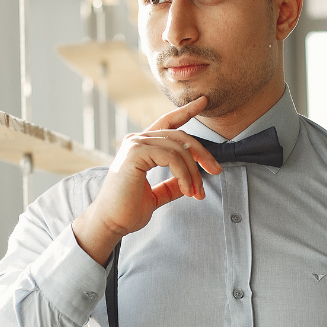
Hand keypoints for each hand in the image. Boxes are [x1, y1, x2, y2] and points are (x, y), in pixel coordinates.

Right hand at [72, 96, 220, 264]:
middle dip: (202, 153)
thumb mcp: (156, 195)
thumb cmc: (127, 211)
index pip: (167, 123)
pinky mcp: (135, 153)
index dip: (185, 111)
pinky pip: (171, 157)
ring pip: (179, 148)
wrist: (110, 223)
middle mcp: (137, 140)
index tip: (203, 102)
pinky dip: (184, 174)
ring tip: (197, 193)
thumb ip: (172, 185)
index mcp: (141, 147)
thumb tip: (191, 180)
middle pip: (180, 136)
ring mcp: (135, 144)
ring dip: (193, 172)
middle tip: (216, 171)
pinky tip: (187, 190)